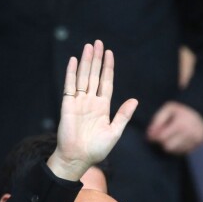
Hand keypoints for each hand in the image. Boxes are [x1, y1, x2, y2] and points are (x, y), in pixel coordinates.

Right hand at [48, 39, 137, 180]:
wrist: (77, 158)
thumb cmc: (96, 149)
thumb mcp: (114, 133)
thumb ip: (123, 115)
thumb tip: (134, 100)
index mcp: (102, 107)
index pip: (106, 83)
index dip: (108, 68)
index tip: (109, 53)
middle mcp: (90, 102)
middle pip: (94, 76)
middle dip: (97, 59)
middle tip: (98, 42)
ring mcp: (79, 103)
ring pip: (83, 78)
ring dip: (86, 62)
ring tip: (89, 46)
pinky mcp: (68, 106)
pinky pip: (70, 86)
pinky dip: (71, 73)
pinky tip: (74, 61)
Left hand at [146, 101, 202, 154]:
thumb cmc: (182, 111)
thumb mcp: (168, 109)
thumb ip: (157, 120)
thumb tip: (149, 135)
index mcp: (181, 124)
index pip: (162, 138)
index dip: (155, 137)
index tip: (155, 133)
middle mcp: (190, 133)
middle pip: (167, 147)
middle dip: (163, 141)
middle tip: (165, 134)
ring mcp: (195, 141)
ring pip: (174, 151)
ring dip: (170, 145)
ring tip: (174, 136)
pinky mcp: (198, 146)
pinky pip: (182, 152)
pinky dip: (178, 147)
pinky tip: (180, 139)